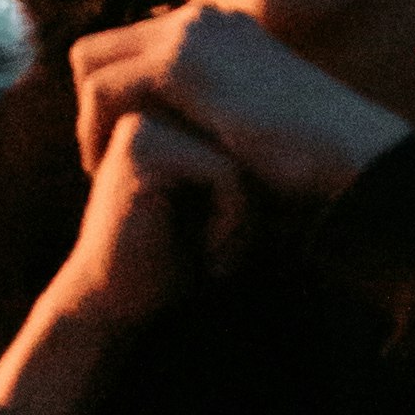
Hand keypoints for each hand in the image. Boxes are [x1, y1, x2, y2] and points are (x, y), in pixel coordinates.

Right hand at [0, 106, 245, 414]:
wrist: (112, 304)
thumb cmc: (169, 260)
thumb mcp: (214, 202)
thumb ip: (240, 163)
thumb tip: (303, 144)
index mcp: (162, 113)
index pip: (242, 138)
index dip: (249, 195)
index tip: (225, 241)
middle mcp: (148, 110)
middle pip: (242, 143)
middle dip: (247, 205)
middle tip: (224, 255)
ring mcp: (142, 126)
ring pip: (237, 158)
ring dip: (241, 216)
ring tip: (217, 255)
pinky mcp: (144, 152)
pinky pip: (225, 173)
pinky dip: (230, 221)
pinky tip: (208, 255)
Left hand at [68, 3, 411, 208]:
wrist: (349, 151)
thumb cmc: (314, 154)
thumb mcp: (252, 118)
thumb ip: (214, 106)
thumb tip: (181, 121)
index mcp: (218, 26)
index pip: (133, 45)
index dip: (113, 96)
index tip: (119, 146)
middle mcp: (200, 18)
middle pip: (100, 47)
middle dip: (89, 103)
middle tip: (98, 157)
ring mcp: (190, 33)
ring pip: (91, 64)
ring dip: (87, 119)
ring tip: (99, 167)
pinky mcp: (181, 63)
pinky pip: (104, 89)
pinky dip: (95, 129)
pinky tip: (108, 167)